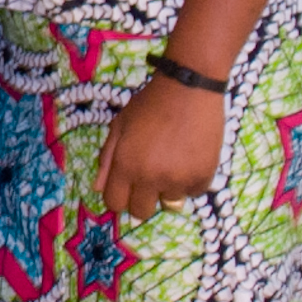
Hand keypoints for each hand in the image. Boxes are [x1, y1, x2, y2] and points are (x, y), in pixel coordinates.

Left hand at [91, 65, 228, 220]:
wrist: (188, 89)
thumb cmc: (149, 104)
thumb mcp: (119, 126)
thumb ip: (107, 159)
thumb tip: (98, 188)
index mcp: (125, 165)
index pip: (114, 204)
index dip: (119, 197)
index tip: (126, 189)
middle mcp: (150, 177)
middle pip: (141, 211)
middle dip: (142, 199)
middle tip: (149, 179)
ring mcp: (178, 179)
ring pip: (170, 202)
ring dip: (169, 188)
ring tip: (172, 162)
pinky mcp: (203, 176)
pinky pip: (194, 192)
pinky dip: (191, 181)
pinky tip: (189, 159)